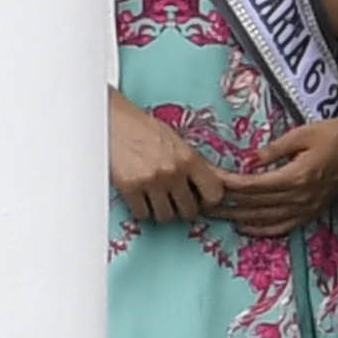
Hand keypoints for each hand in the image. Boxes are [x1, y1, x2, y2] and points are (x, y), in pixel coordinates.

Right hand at [109, 92, 221, 224]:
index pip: (214, 194)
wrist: (114, 121)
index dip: (208, 200)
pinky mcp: (130, 188)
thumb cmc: (145, 130)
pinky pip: (142, 214)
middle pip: (189, 210)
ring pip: (166, 216)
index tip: (200, 198)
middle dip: (182, 207)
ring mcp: (151, 181)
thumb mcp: (178, 143)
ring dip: (161, 210)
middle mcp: (173, 171)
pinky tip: (141, 197)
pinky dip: (142, 210)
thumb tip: (223, 182)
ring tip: (156, 197)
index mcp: (189, 158)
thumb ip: (197, 165)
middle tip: (174, 198)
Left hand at [220, 111, 337, 236]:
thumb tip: (248, 161)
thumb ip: (273, 150)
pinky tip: (243, 227)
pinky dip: (262, 230)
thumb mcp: (301, 134)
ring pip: (265, 218)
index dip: (230, 185)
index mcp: (298, 175)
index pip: (254, 185)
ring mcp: (307, 207)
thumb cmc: (332, 133)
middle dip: (226, 204)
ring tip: (214, 215)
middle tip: (201, 202)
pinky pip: (283, 227)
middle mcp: (301, 196)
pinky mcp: (312, 211)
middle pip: (255, 204)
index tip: (209, 181)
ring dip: (237, 218)